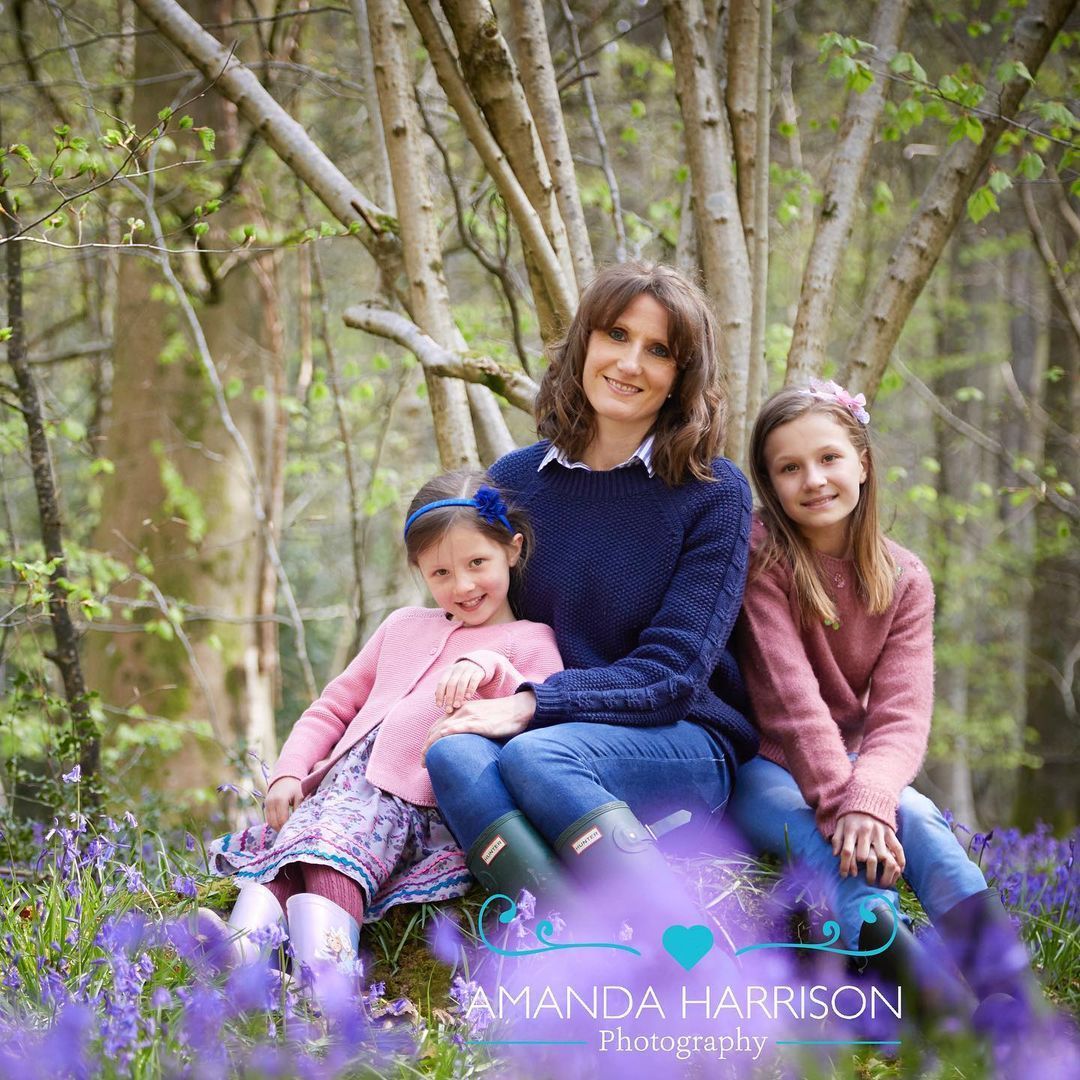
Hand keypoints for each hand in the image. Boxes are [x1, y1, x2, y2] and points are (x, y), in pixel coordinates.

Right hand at [265, 777, 303, 830]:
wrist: (284, 779)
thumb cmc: (295, 787)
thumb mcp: (300, 795)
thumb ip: (298, 808)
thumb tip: (298, 821)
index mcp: (280, 800)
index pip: (282, 819)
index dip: (287, 827)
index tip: (293, 832)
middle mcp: (271, 802)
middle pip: (274, 823)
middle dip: (281, 830)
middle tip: (290, 834)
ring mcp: (266, 804)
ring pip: (270, 822)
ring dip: (277, 828)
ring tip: (286, 831)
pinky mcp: (265, 805)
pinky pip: (268, 819)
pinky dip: (274, 823)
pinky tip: (281, 826)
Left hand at [421, 691, 536, 763]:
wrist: (520, 709)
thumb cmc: (502, 717)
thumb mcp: (481, 718)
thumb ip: (469, 726)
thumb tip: (460, 741)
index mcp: (461, 710)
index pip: (438, 725)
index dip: (428, 740)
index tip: (425, 754)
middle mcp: (463, 711)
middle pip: (437, 728)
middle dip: (426, 746)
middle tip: (423, 762)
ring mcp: (472, 716)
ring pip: (445, 729)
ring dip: (432, 744)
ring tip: (427, 760)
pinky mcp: (482, 723)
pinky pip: (463, 727)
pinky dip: (451, 731)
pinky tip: (443, 737)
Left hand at [435, 658, 485, 712]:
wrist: (477, 664)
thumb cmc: (461, 676)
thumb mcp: (452, 679)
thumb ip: (445, 689)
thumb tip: (439, 701)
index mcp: (449, 671)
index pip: (442, 683)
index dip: (439, 695)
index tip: (439, 706)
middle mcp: (458, 669)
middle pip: (451, 684)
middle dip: (449, 697)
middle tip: (449, 709)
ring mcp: (468, 669)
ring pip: (462, 682)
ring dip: (458, 695)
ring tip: (457, 705)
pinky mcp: (478, 672)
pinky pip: (474, 680)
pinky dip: (470, 689)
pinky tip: (468, 697)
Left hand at [831, 812, 905, 886]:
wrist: (868, 798)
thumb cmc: (851, 816)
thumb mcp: (840, 823)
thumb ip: (837, 838)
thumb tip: (835, 854)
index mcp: (851, 829)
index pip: (847, 851)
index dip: (845, 866)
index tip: (844, 876)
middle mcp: (866, 831)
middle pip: (864, 855)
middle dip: (862, 868)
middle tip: (863, 879)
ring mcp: (879, 832)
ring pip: (882, 855)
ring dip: (882, 870)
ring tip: (882, 881)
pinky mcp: (890, 832)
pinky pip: (898, 848)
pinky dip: (900, 861)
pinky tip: (899, 871)